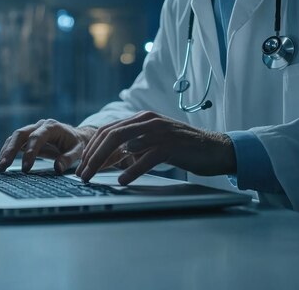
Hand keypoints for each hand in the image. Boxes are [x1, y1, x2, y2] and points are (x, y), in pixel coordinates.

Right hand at [0, 120, 96, 173]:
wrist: (77, 137)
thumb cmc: (77, 144)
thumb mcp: (78, 152)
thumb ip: (68, 159)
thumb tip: (57, 169)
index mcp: (52, 127)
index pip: (37, 137)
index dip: (30, 152)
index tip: (26, 168)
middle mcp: (40, 126)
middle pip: (20, 134)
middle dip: (11, 150)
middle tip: (4, 165)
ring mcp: (32, 130)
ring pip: (14, 138)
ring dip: (5, 152)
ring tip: (0, 168)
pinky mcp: (28, 137)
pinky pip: (14, 142)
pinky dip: (7, 152)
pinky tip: (2, 163)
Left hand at [75, 111, 236, 184]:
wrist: (216, 149)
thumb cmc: (183, 149)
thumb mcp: (153, 144)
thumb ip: (133, 148)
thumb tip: (109, 160)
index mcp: (142, 118)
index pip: (108, 130)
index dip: (91, 148)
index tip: (82, 166)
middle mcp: (148, 121)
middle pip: (111, 134)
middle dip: (92, 155)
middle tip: (82, 174)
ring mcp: (160, 132)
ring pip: (124, 142)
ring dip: (104, 161)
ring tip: (93, 177)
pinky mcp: (172, 146)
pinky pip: (147, 157)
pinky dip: (133, 169)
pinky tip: (123, 180)